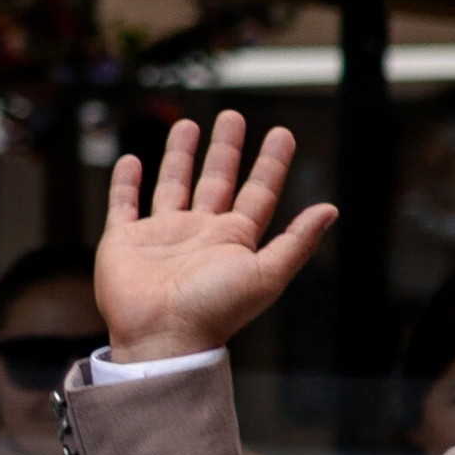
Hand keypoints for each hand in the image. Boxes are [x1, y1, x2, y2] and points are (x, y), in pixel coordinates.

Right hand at [94, 110, 336, 361]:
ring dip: (180, 157)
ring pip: (172, 185)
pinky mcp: (123, 241)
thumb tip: (331, 209)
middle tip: (232, 117)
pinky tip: (131, 161)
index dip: (271, 163)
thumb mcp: (266, 274)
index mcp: (233, 240)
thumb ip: (297, 241)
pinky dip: (124, 183)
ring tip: (186, 125)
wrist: (161, 337)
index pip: (258, 192)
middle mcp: (199, 234)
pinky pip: (123, 205)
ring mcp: (161, 236)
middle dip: (226, 149)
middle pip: (216, 181)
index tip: (282, 133)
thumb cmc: (214, 310)